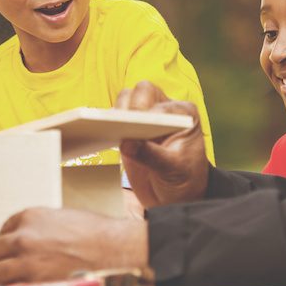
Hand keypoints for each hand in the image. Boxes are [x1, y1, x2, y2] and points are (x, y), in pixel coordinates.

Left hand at [0, 207, 147, 284]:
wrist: (116, 252)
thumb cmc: (98, 237)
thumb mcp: (64, 219)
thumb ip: (42, 229)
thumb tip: (32, 243)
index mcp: (31, 217)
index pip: (5, 229)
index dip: (12, 242)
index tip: (18, 251)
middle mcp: (23, 237)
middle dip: (4, 259)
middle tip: (17, 268)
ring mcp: (25, 261)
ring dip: (6, 277)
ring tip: (21, 283)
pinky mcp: (31, 284)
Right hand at [115, 80, 210, 207]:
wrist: (176, 194)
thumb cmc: (184, 179)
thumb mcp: (174, 170)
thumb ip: (152, 156)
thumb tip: (127, 144)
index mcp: (183, 114)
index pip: (160, 106)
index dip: (145, 115)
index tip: (133, 127)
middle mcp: (165, 109)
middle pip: (142, 91)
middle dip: (130, 106)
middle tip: (122, 125)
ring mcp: (146, 117)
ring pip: (126, 99)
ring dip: (116, 112)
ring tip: (109, 128)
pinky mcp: (129, 128)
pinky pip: (114, 116)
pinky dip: (106, 121)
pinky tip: (102, 133)